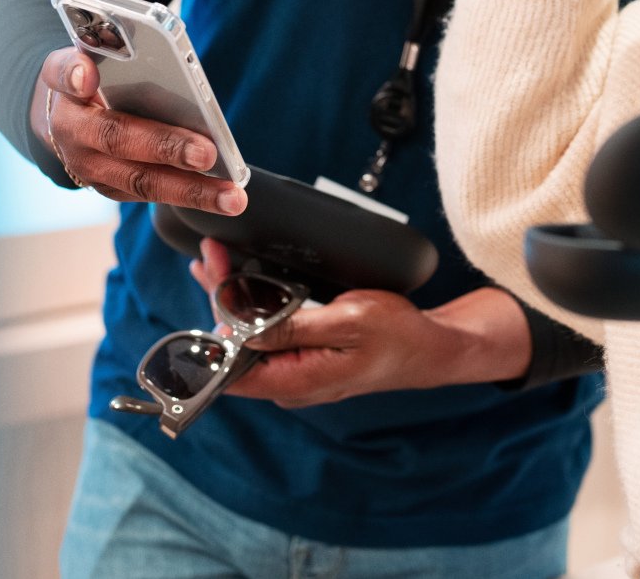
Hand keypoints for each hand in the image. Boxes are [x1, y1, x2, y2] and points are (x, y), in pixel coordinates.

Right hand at [27, 46, 246, 215]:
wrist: (65, 127)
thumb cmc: (82, 89)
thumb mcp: (70, 68)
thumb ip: (72, 66)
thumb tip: (86, 74)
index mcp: (67, 104)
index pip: (68, 87)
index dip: (77, 79)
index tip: (91, 77)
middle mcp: (77, 144)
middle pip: (121, 144)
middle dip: (166, 149)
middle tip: (207, 153)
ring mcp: (98, 174)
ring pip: (145, 183)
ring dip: (192, 191)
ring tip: (233, 196)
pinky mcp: (118, 190)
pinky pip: (157, 194)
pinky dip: (193, 196)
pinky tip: (225, 195)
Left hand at [190, 240, 529, 407]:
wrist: (430, 348)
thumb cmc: (398, 335)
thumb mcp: (347, 321)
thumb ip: (293, 327)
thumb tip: (241, 332)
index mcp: (296, 381)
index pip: (232, 366)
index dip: (212, 323)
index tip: (209, 278)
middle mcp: (290, 384)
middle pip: (236, 347)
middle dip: (220, 298)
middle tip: (211, 255)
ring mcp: (297, 374)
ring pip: (250, 338)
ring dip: (233, 299)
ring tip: (214, 261)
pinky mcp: (304, 360)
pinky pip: (269, 336)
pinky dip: (255, 306)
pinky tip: (240, 282)